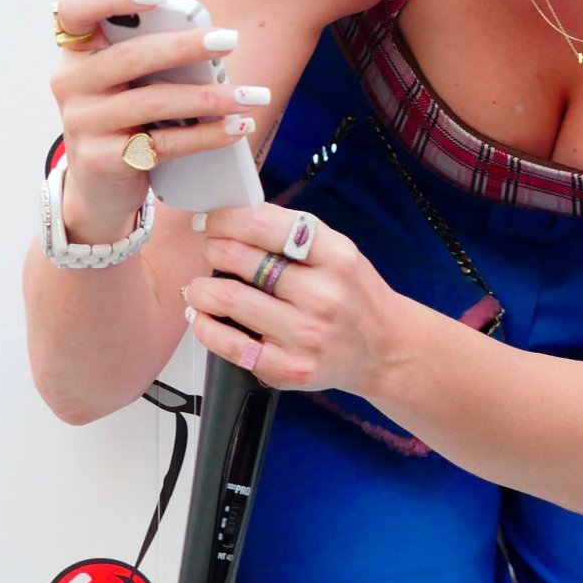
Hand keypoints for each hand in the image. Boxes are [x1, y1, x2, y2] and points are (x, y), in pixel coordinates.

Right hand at [50, 0, 268, 238]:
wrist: (101, 185)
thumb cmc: (123, 115)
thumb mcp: (125, 75)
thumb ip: (140, 33)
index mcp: (78, 51)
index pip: (75, 9)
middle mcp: (71, 83)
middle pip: (130, 57)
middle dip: (186, 46)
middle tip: (229, 41)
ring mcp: (82, 124)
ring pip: (153, 102)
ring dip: (209, 97)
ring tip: (251, 96)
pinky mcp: (102, 161)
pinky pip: (163, 144)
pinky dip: (206, 136)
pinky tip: (236, 127)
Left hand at [184, 204, 399, 395]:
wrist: (384, 348)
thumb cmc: (354, 294)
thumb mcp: (338, 249)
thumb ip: (292, 231)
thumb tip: (237, 213)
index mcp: (335, 256)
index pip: (267, 226)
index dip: (228, 219)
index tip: (212, 220)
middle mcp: (323, 295)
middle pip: (243, 261)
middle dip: (213, 249)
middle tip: (208, 249)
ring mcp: (306, 335)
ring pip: (230, 300)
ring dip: (201, 288)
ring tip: (199, 285)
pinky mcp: (290, 368)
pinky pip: (232, 346)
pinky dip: (206, 327)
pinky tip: (203, 316)